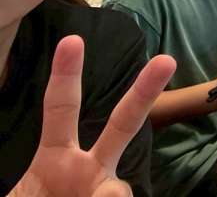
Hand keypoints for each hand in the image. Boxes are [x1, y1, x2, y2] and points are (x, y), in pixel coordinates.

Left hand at [11, 36, 175, 196]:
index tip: (72, 40)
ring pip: (120, 191)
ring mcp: (104, 192)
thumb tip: (116, 191)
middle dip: (144, 92)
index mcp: (53, 160)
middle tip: (165, 61)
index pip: (61, 109)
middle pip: (123, 124)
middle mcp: (88, 171)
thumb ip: (45, 184)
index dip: (66, 74)